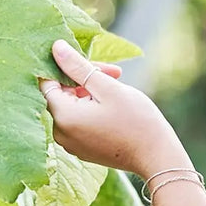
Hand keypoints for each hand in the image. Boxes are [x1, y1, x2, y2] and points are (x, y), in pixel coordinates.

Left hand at [41, 39, 186, 176]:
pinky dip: (93, 110)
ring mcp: (72, 144)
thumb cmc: (137, 122)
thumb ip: (79, 67)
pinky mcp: (83, 150)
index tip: (94, 63)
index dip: (69, 67)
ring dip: (91, 93)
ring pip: (72, 108)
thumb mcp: (109, 88)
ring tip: (118, 88)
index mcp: (63, 116)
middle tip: (115, 73)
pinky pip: (80, 123)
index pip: (48, 82)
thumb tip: (56, 47)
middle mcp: (61, 133)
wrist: (157, 158)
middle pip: (62, 95)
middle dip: (84, 79)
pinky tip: (114, 107)